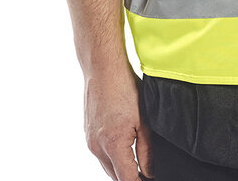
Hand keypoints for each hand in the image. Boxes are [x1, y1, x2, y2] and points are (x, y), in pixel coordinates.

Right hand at [84, 63, 152, 179]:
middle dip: (129, 177)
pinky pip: (100, 153)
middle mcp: (97, 147)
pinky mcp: (88, 133)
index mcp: (113, 145)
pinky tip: (123, 147)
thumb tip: (149, 172)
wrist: (103, 68)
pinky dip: (111, 156)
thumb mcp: (144, 120)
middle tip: (146, 172)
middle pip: (115, 176)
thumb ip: (147, 151)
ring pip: (106, 166)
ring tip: (137, 162)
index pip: (126, 180)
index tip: (149, 179)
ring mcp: (90, 140)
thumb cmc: (125, 88)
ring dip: (120, 168)